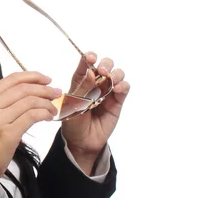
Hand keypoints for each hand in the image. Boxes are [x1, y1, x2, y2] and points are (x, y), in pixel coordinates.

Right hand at [0, 71, 60, 185]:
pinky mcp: (7, 133)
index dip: (32, 76)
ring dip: (46, 103)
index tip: (46, 79)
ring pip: (29, 101)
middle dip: (43, 89)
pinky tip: (48, 117)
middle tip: (56, 92)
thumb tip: (32, 90)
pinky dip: (43, 114)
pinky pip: (31, 116)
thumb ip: (4, 101)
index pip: (12, 79)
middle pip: (22, 88)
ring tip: (53, 108)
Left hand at [61, 52, 129, 173]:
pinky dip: (123, 84)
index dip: (89, 57)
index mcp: (80, 80)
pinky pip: (124, 88)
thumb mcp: (74, 103)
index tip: (90, 57)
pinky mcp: (117, 101)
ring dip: (115, 73)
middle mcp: (95, 83)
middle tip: (102, 71)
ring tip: (110, 80)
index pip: (86, 63)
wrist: (82, 141)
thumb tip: (92, 72)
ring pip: (117, 74)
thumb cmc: (73, 121)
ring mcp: (107, 91)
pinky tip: (117, 89)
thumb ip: (84, 88)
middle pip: (105, 65)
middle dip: (105, 64)